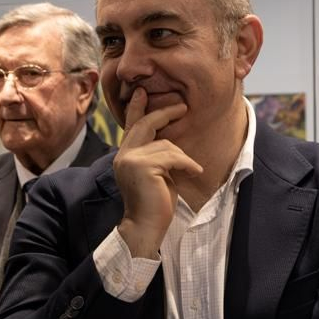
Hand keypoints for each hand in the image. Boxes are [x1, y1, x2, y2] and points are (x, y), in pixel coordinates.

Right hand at [113, 89, 201, 258]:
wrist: (146, 227)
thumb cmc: (155, 203)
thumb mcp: (157, 173)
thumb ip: (156, 155)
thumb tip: (169, 140)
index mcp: (125, 156)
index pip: (131, 126)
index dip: (137, 108)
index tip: (142, 92)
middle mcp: (124, 155)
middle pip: (145, 124)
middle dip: (165, 113)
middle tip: (182, 106)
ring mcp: (130, 160)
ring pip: (165, 144)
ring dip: (182, 157)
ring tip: (190, 170)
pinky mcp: (142, 166)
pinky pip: (172, 156)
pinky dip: (187, 163)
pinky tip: (194, 172)